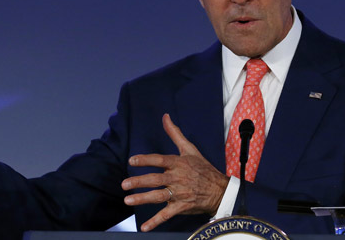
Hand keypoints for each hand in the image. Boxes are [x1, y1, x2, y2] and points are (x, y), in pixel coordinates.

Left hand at [121, 113, 228, 231]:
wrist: (220, 190)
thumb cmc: (203, 168)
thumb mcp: (190, 149)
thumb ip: (175, 133)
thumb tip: (165, 116)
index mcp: (179, 163)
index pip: (160, 160)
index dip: (146, 160)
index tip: (132, 161)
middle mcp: (178, 178)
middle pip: (156, 180)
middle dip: (139, 182)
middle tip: (124, 184)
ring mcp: (180, 193)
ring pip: (159, 196)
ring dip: (143, 199)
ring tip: (128, 200)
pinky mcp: (182, 207)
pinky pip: (167, 215)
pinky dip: (155, 221)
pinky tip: (144, 227)